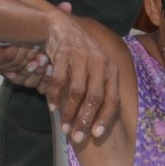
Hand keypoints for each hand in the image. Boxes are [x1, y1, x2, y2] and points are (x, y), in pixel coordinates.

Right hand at [35, 4, 128, 139]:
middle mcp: (100, 63)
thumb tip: (97, 122)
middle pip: (94, 98)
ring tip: (63, 126)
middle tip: (76, 137)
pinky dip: (55, 97)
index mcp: (111, 69)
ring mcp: (82, 57)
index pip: (112, 99)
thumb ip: (99, 89)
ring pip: (77, 92)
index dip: (105, 119)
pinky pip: (59, 81)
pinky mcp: (64, 54)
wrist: (62, 27)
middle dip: (85, 121)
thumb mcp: (97, 69)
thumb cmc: (81, 55)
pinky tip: (52, 108)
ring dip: (69, 113)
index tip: (96, 135)